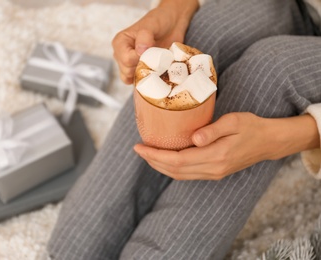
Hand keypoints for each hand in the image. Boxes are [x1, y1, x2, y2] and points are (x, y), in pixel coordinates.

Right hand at [112, 0, 198, 83]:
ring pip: (133, 80)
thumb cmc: (159, 21)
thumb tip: (140, 51)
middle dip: (143, 68)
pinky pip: (141, 83)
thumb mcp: (151, 24)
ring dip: (147, 76)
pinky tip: (158, 73)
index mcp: (120, 43)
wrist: (172, 25)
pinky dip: (150, 81)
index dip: (139, 59)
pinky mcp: (141, 71)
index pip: (126, 60)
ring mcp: (131, 65)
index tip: (151, 51)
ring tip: (157, 66)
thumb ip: (144, 36)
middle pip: (128, 73)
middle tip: (156, 59)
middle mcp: (122, 56)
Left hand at [134, 112, 319, 179]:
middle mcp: (213, 169)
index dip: (156, 155)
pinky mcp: (215, 172)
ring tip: (146, 155)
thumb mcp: (234, 121)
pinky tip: (164, 160)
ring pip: (180, 175)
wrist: (268, 142)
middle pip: (175, 170)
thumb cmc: (251, 127)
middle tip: (138, 149)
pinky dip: (172, 169)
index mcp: (216, 156)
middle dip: (153, 161)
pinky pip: (187, 174)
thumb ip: (213, 130)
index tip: (139, 147)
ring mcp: (214, 173)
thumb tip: (194, 139)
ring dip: (160, 166)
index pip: (178, 160)